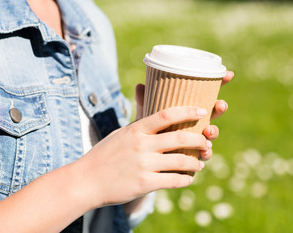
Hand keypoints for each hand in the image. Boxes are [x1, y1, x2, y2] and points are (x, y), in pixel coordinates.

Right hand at [82, 106, 208, 205]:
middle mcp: (141, 145)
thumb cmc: (104, 155)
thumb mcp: (120, 134)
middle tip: (206, 142)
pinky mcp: (145, 184)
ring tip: (199, 163)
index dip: (187, 111)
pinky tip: (187, 178)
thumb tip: (156, 115)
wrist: (87, 180)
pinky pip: (174, 181)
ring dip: (196, 163)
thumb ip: (139, 124)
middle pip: (180, 138)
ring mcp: (144, 165)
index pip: (166, 114)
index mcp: (135, 129)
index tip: (202, 111)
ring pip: (181, 161)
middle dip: (199, 140)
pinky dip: (185, 180)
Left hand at [134, 70, 233, 160]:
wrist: (144, 155)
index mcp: (188, 109)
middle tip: (221, 104)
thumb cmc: (149, 131)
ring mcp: (197, 139)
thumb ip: (144, 102)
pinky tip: (205, 151)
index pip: (206, 94)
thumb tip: (140, 85)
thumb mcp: (147, 115)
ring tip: (209, 130)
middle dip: (220, 108)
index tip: (228, 75)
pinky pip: (204, 153)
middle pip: (213, 113)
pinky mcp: (194, 155)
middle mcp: (196, 122)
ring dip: (214, 131)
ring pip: (211, 133)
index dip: (219, 84)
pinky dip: (206, 152)